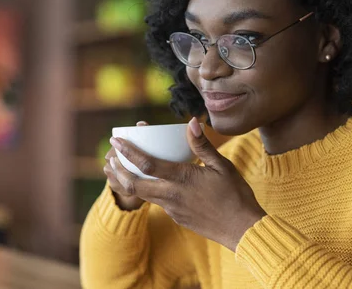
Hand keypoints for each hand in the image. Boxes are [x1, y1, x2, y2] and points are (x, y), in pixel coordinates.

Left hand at [108, 117, 266, 250]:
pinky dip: (142, 190)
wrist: (242, 229)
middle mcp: (172, 195)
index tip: (116, 142)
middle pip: (134, 183)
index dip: (128, 152)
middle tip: (109, 157)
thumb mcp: (222, 166)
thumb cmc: (236, 195)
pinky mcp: (175, 217)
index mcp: (183, 179)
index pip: (147, 164)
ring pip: (141, 194)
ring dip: (125, 181)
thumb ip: (203, 146)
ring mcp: (172, 208)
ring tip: (115, 169)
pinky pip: (154, 201)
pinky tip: (143, 182)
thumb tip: (192, 122)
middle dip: (117, 170)